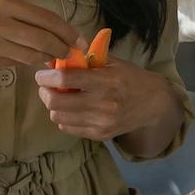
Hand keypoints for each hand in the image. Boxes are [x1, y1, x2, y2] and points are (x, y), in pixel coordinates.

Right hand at [0, 0, 81, 70]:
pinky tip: (22, 57)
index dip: (66, 30)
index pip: (44, 18)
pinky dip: (21, 61)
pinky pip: (10, 63)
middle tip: (72, 53)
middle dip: (62, 48)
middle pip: (41, 40)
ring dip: (43, 58)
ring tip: (50, 56)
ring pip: (28, 56)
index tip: (79, 39)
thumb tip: (48, 27)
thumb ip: (15, 12)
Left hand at [35, 55, 175, 142]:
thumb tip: (53, 59)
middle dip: (45, 92)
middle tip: (46, 86)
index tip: (41, 74)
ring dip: (53, 105)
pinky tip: (71, 109)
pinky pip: (67, 128)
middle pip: (56, 101)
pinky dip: (63, 118)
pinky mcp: (99, 135)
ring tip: (60, 96)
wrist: (154, 104)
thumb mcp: (111, 62)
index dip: (46, 76)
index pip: (65, 79)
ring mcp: (101, 122)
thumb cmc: (131, 77)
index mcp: (106, 80)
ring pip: (58, 117)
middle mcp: (103, 103)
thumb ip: (84, 60)